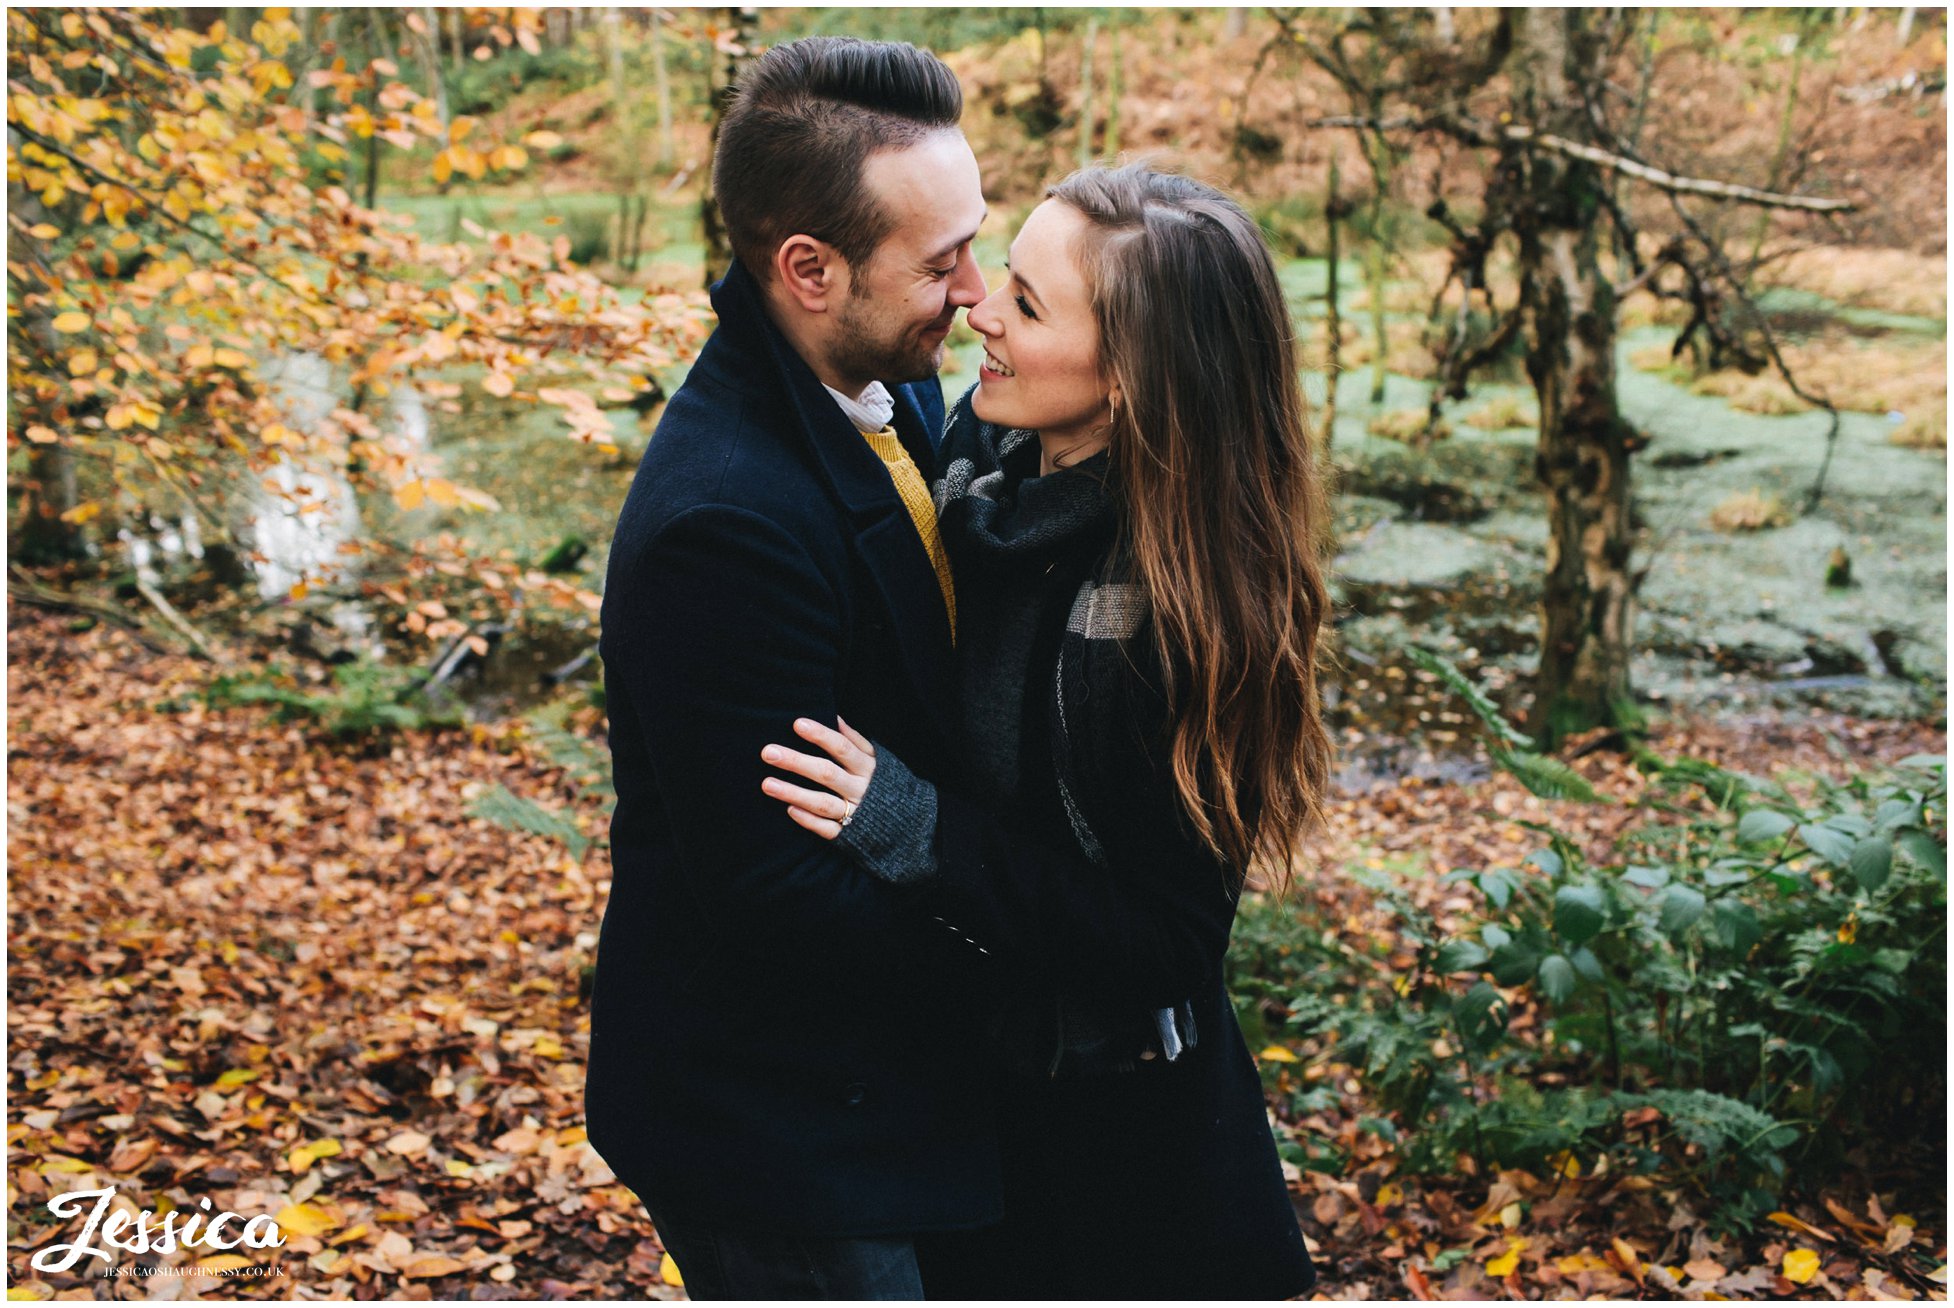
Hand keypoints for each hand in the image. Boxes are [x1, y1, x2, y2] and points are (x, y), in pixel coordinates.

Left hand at [760, 716, 877, 840]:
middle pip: (827, 773)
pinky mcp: (849, 836)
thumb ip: (855, 741)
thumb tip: (834, 716)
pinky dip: (809, 821)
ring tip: (767, 784)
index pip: (842, 748)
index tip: (797, 724)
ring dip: (794, 793)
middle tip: (768, 752)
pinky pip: (828, 829)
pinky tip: (789, 810)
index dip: (821, 736)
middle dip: (797, 762)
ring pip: (823, 803)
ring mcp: (856, 813)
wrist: (907, 825)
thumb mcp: (875, 760)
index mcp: (868, 768)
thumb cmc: (882, 785)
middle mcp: (862, 789)